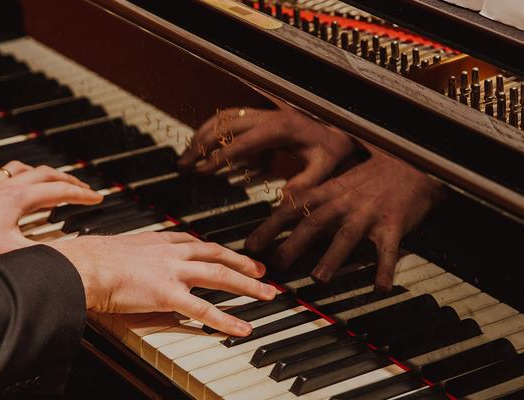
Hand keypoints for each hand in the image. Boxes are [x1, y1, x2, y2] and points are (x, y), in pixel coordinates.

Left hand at [0, 161, 101, 263]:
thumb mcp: (10, 252)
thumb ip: (40, 252)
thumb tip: (65, 256)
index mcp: (19, 197)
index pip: (60, 191)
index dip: (82, 195)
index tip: (98, 198)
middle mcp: (8, 186)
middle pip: (47, 174)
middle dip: (70, 180)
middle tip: (84, 189)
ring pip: (28, 169)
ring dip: (46, 174)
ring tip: (56, 182)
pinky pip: (9, 174)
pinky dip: (23, 176)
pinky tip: (21, 188)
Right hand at [49, 232, 277, 336]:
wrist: (83, 265)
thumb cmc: (90, 261)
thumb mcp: (117, 251)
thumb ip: (133, 258)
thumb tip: (130, 266)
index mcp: (157, 241)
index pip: (194, 242)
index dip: (215, 249)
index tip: (228, 253)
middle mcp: (170, 252)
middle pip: (215, 254)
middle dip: (242, 262)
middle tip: (261, 270)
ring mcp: (173, 272)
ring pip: (220, 276)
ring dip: (247, 285)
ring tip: (267, 294)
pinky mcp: (169, 294)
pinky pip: (205, 310)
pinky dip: (227, 320)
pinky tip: (242, 328)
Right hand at [179, 100, 355, 194]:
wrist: (339, 129)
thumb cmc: (332, 150)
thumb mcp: (324, 168)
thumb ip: (305, 183)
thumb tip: (282, 200)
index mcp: (281, 127)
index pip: (243, 140)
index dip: (221, 155)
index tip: (203, 170)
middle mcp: (268, 115)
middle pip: (225, 123)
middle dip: (201, 143)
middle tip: (183, 165)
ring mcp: (263, 112)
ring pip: (223, 117)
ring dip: (201, 135)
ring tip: (185, 157)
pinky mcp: (260, 115)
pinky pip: (229, 118)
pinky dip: (211, 131)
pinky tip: (202, 149)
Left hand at [246, 145, 444, 290]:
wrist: (412, 163)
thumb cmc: (372, 176)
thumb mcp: (338, 181)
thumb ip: (313, 196)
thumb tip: (283, 210)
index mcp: (328, 192)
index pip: (293, 208)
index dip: (270, 226)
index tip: (251, 245)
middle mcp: (345, 202)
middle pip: (314, 223)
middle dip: (293, 244)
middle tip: (276, 264)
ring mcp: (369, 214)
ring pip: (347, 236)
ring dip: (332, 258)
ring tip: (318, 278)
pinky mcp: (393, 225)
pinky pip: (388, 250)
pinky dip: (385, 269)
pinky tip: (380, 288)